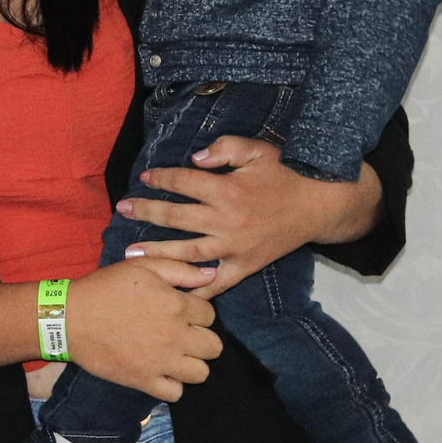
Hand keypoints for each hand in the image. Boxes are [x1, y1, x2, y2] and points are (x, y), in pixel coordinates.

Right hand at [63, 257, 223, 401]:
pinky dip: (171, 385)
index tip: (179, 313)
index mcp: (177, 306)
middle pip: (213, 347)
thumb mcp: (141, 267)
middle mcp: (176, 336)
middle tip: (181, 335)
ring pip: (201, 373)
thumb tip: (212, 275)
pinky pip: (175, 393)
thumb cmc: (103, 288)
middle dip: (201, 340)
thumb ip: (180, 269)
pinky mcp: (144, 380)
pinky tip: (160, 372)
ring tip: (173, 356)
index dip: (196, 313)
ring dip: (191, 364)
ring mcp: (161, 362)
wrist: (68, 318)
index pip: (211, 315)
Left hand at [118, 136, 382, 294]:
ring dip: (157, 252)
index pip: (184, 182)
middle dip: (147, 212)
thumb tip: (195, 157)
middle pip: (177, 217)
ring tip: (130, 253)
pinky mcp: (244, 266)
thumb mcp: (260, 151)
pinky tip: (173, 294)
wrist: (319, 207)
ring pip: (188, 252)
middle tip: (122, 209)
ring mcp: (234, 247)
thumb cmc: (286, 176)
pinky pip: (217, 283)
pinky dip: (196, 291)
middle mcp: (227, 220)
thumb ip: (226, 148)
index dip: (162, 178)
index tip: (144, 177)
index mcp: (228, 191)